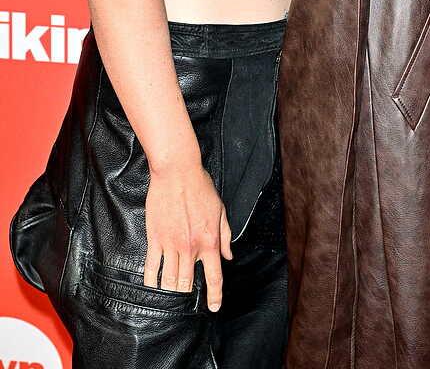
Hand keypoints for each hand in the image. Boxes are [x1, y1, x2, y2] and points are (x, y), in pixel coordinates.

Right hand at [143, 159, 232, 311]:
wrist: (177, 172)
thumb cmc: (200, 187)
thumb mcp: (220, 210)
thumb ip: (225, 235)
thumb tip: (228, 255)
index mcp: (209, 240)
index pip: (214, 276)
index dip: (215, 295)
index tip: (214, 306)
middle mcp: (191, 247)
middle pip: (187, 283)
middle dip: (187, 289)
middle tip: (186, 286)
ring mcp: (171, 244)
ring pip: (169, 280)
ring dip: (170, 287)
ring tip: (170, 284)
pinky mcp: (155, 238)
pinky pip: (151, 267)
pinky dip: (152, 280)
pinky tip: (153, 283)